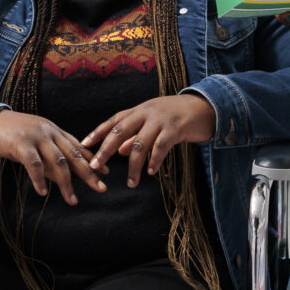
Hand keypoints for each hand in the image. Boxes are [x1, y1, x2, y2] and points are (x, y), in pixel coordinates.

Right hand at [0, 109, 107, 202]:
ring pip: (57, 162)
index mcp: (53, 130)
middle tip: (101, 188)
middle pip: (73, 155)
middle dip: (89, 173)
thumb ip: (48, 158)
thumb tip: (61, 178)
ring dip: (66, 183)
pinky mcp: (21, 144)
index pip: (77, 146)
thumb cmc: (10, 135)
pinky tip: (43, 192)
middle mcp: (48, 132)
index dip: (92, 160)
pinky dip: (40, 179)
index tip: (106, 173)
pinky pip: (34, 164)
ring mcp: (36, 137)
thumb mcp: (34, 144)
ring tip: (72, 200)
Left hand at [80, 94, 213, 187]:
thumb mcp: (153, 123)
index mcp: (139, 110)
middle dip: (106, 149)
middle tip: (95, 166)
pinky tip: (150, 172)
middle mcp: (146, 113)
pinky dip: (154, 161)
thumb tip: (120, 152)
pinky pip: (160, 147)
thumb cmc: (176, 117)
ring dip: (133, 165)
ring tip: (131, 183)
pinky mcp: (176, 128)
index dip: (98, 132)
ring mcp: (160, 120)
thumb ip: (137, 135)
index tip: (83, 145)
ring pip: (140, 143)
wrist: (205, 107)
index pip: (113, 121)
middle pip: (120, 131)